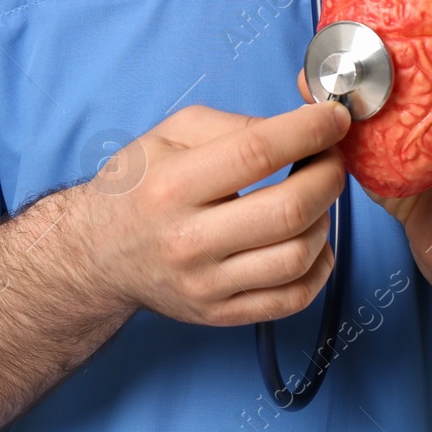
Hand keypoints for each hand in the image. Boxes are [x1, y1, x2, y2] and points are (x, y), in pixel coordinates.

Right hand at [85, 100, 350, 326]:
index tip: (334, 118)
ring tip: (314, 199)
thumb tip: (301, 128)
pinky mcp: (220, 314)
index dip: (310, 131)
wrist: (98, 254)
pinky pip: (293, 297)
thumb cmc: (139, 185)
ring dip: (325, 219)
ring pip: (298, 256)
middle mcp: (188, 240)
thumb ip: (235, 124)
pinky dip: (319, 265)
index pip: (258, 153)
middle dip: (328, 175)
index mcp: (173, 185)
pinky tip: (310, 240)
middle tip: (331, 158)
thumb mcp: (171, 134)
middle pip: (289, 210)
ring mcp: (206, 285)